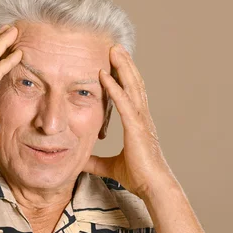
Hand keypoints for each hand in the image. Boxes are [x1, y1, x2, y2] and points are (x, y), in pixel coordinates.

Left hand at [83, 44, 174, 198]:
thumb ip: (95, 160)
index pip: (130, 93)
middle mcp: (141, 117)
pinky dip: (114, 87)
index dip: (124, 77)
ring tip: (114, 49)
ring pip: (132, 86)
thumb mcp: (109, 166)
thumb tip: (80, 161)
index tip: (115, 62)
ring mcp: (140, 120)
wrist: (152, 186)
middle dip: (125, 64)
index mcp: (137, 123)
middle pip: (133, 83)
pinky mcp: (136, 127)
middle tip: (115, 46)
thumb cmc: (137, 177)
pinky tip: (104, 75)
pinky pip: (123, 102)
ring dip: (122, 67)